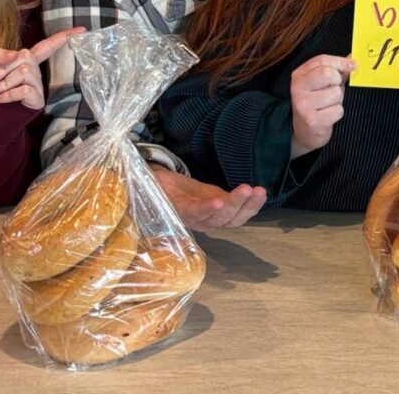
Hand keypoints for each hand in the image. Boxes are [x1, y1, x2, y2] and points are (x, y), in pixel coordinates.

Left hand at [0, 27, 82, 110]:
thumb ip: (0, 54)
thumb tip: (17, 55)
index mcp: (28, 59)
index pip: (48, 45)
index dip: (64, 37)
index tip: (83, 30)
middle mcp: (37, 70)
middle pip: (25, 57)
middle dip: (4, 68)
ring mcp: (38, 84)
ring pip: (24, 72)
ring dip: (4, 83)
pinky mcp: (37, 98)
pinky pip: (24, 89)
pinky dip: (7, 94)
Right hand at [151, 166, 267, 231]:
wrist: (170, 191)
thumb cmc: (161, 187)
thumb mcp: (154, 184)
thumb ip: (152, 183)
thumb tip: (137, 178)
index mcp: (180, 213)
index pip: (194, 213)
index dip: (205, 209)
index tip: (217, 201)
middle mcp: (199, 220)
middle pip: (219, 219)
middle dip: (234, 204)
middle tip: (246, 189)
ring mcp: (214, 217)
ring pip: (233, 218)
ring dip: (248, 206)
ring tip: (259, 191)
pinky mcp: (225, 209)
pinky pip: (240, 213)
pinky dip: (252, 205)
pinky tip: (260, 193)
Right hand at [289, 54, 355, 157]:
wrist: (305, 131)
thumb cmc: (317, 102)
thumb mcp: (323, 83)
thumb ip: (337, 69)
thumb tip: (353, 58)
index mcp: (299, 75)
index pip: (322, 60)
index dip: (341, 62)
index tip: (353, 65)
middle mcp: (297, 88)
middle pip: (328, 73)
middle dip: (337, 81)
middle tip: (332, 89)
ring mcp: (303, 105)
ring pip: (335, 93)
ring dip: (338, 100)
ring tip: (328, 104)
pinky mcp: (312, 120)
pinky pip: (338, 110)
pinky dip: (337, 113)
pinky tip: (327, 115)